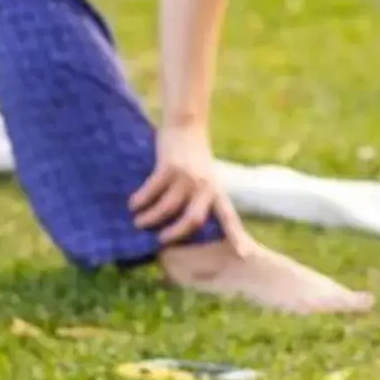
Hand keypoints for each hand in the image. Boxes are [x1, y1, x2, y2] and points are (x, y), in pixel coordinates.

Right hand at [131, 125, 244, 250]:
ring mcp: (187, 176)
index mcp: (216, 190)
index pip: (229, 217)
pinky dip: (140, 200)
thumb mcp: (206, 177)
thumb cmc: (194, 156)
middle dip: (176, 234)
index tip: (245, 255)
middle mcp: (205, 186)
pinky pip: (152, 190)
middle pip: (193, 220)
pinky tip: (133, 204)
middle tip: (161, 241)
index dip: (237, 236)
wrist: (186, 124)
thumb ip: (201, 199)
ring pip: (168, 208)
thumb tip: (184, 226)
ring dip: (151, 219)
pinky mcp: (169, 166)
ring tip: (139, 223)